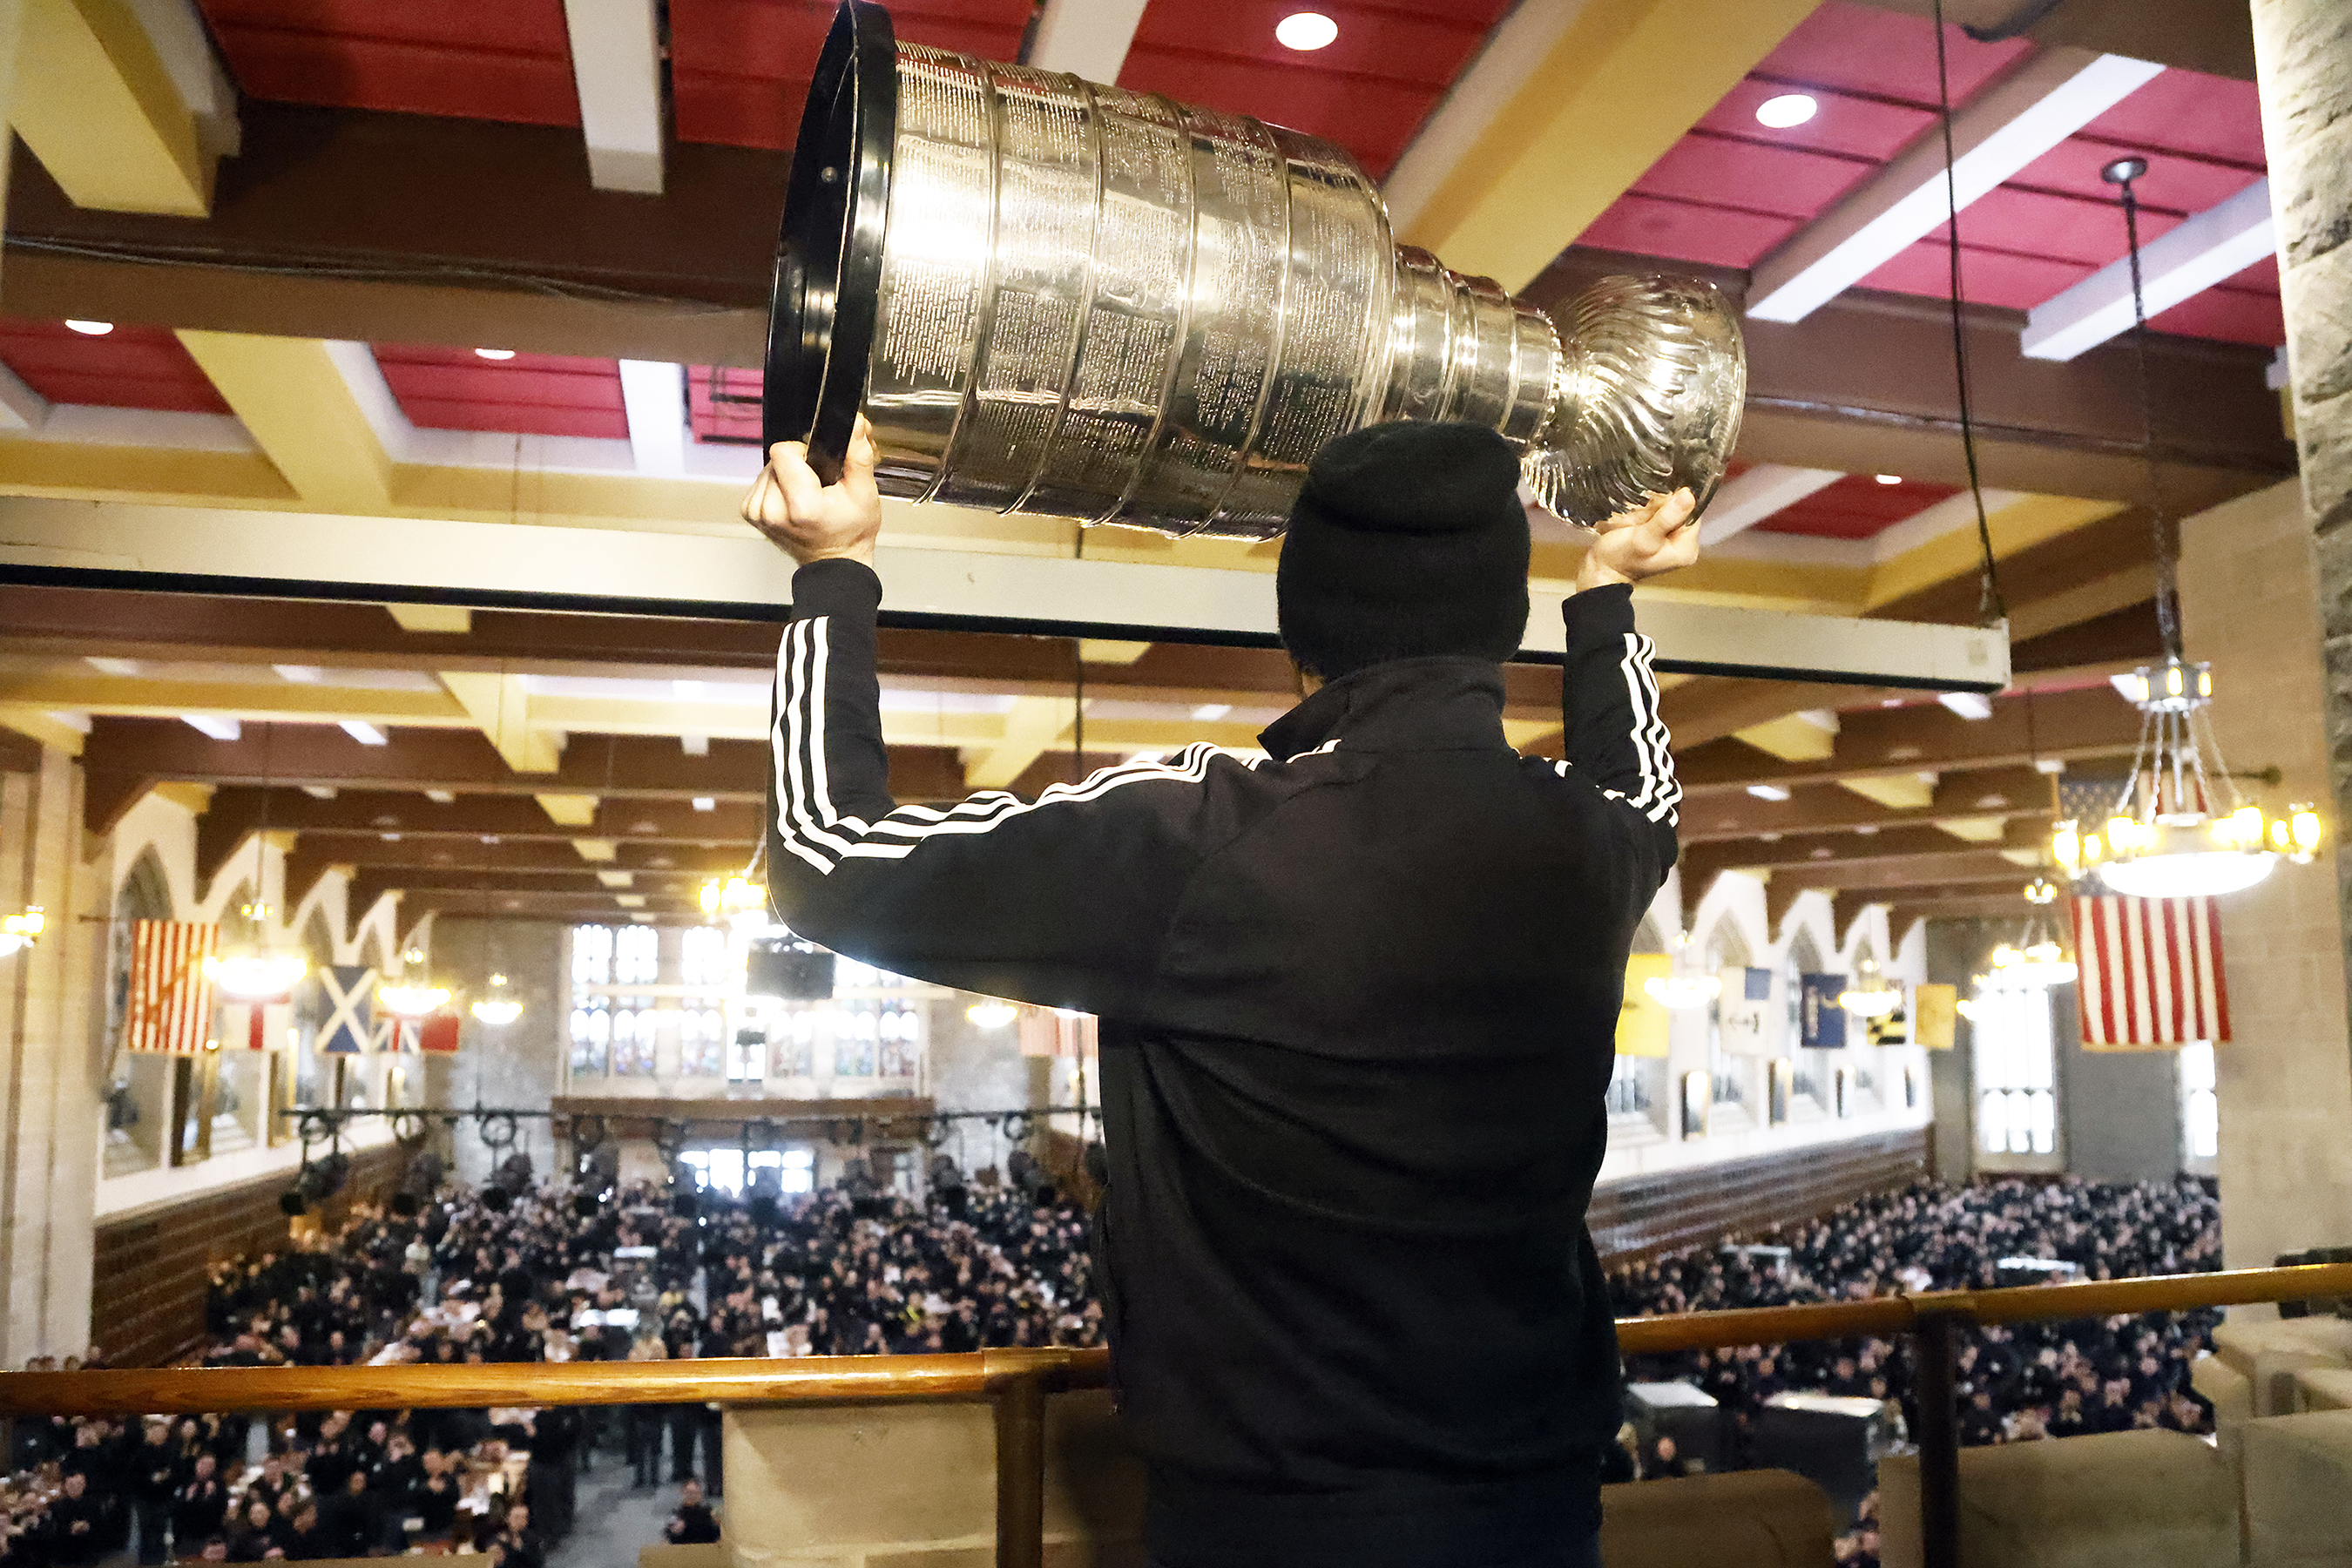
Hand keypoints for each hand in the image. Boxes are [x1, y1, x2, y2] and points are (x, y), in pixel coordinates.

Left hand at [741, 416, 882, 566]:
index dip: (803, 453)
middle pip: (775, 459)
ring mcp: (757, 513)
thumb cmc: (850, 532)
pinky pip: (760, 483)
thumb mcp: (865, 492)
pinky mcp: (750, 513)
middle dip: (796, 467)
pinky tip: (792, 502)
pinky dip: (775, 488)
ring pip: (767, 469)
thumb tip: (853, 421)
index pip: (783, 451)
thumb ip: (857, 454)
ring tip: (805, 496)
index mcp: (800, 505)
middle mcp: (772, 510)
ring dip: (785, 477)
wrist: (835, 564)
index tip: (818, 469)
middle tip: (816, 487)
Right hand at [1575, 488, 1700, 591]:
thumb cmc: (1620, 559)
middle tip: (1641, 521)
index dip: (1674, 505)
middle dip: (1660, 508)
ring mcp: (1670, 538)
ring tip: (1636, 523)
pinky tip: (1635, 522)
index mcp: (1687, 548)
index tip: (1654, 512)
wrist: (1600, 571)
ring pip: (1668, 508)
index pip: (1692, 512)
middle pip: (1680, 509)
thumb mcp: (1643, 538)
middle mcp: (1683, 543)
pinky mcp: (1658, 534)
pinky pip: (1658, 512)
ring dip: (1651, 509)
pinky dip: (1646, 512)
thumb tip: (1689, 496)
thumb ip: (1666, 519)